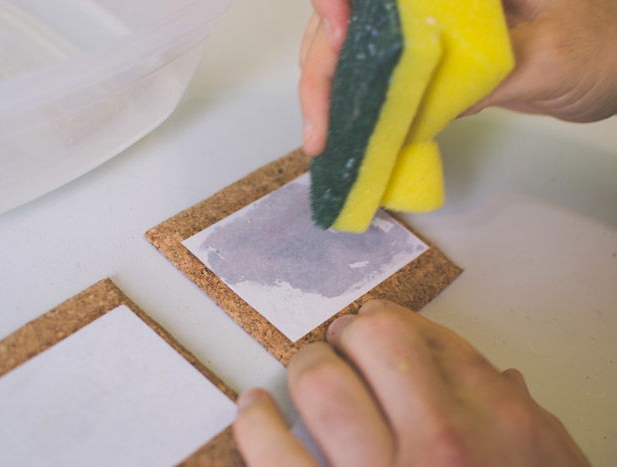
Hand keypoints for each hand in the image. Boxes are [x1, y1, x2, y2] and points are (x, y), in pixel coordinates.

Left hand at [234, 299, 589, 465]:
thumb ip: (528, 426)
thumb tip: (504, 381)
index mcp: (501, 425)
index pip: (435, 340)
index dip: (398, 321)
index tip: (380, 322)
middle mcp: (442, 442)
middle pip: (376, 342)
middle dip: (353, 334)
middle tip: (342, 340)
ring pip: (321, 385)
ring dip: (308, 368)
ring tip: (306, 369)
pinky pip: (271, 452)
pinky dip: (255, 421)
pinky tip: (255, 409)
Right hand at [299, 0, 616, 155]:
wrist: (610, 59)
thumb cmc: (599, 46)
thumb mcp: (545, 58)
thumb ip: (483, 76)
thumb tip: (414, 108)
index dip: (337, 3)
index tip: (338, 41)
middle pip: (352, 13)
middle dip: (324, 62)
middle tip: (320, 125)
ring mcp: (425, 17)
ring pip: (354, 41)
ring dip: (330, 87)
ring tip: (322, 136)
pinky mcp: (424, 47)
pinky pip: (376, 66)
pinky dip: (354, 99)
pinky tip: (344, 128)